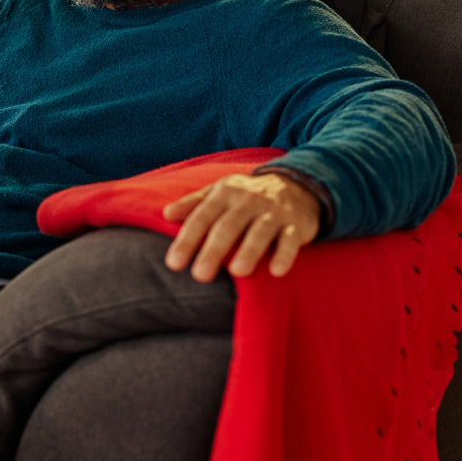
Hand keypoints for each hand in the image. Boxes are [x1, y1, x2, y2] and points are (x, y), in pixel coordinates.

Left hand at [162, 173, 319, 282]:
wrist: (294, 185)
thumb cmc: (245, 196)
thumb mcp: (218, 192)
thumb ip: (193, 203)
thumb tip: (166, 213)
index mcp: (224, 194)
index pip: (201, 217)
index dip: (187, 240)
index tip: (174, 264)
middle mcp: (247, 201)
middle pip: (228, 226)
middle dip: (213, 250)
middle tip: (200, 275)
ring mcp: (273, 212)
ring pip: (260, 231)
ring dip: (249, 251)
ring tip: (237, 272)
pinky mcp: (296, 225)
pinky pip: (290, 240)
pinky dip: (285, 254)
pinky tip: (277, 271)